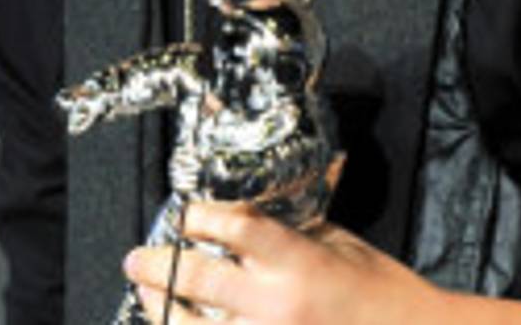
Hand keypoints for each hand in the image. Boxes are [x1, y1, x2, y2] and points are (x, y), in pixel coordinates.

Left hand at [124, 201, 448, 324]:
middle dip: (159, 266)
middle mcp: (278, 305)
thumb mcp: (341, 245)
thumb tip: (250, 214)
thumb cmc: (383, 293)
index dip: (199, 216)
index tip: (183, 212)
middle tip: (136, 258)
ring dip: (162, 309)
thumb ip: (294, 230)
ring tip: (147, 295)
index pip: (234, 229)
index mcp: (300, 262)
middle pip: (199, 279)